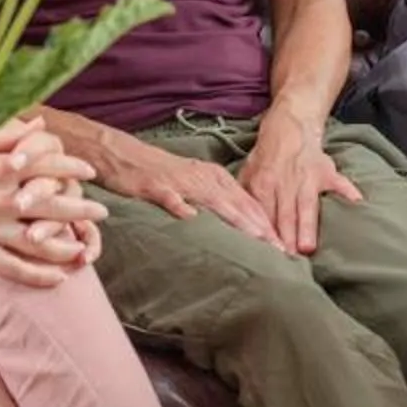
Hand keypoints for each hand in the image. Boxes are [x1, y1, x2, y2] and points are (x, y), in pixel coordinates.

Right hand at [0, 115, 104, 264]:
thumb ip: (6, 131)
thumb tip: (40, 124)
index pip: (45, 165)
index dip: (70, 167)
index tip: (89, 170)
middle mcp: (0, 199)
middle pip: (50, 206)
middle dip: (80, 210)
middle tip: (103, 212)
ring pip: (38, 243)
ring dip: (66, 248)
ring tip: (83, 250)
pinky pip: (15, 267)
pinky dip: (40, 276)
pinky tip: (59, 277)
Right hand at [89, 129, 284, 247]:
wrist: (122, 154)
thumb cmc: (161, 175)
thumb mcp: (195, 184)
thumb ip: (217, 202)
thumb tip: (243, 228)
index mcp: (214, 178)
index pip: (247, 203)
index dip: (267, 225)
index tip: (284, 248)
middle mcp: (202, 178)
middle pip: (236, 204)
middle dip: (260, 228)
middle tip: (279, 251)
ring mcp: (179, 182)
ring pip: (212, 201)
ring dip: (234, 219)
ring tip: (254, 238)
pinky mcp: (154, 185)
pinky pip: (169, 197)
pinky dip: (181, 206)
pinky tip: (191, 218)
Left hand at [235, 112, 363, 255]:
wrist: (290, 126)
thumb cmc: (267, 157)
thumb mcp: (247, 173)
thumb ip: (243, 198)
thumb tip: (234, 224)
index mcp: (262, 184)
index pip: (262, 215)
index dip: (264, 235)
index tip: (266, 257)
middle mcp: (284, 182)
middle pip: (284, 215)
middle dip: (285, 238)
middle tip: (286, 262)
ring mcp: (307, 178)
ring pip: (306, 205)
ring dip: (307, 226)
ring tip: (308, 247)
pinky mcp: (327, 172)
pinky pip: (339, 183)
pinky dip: (347, 192)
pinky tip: (356, 204)